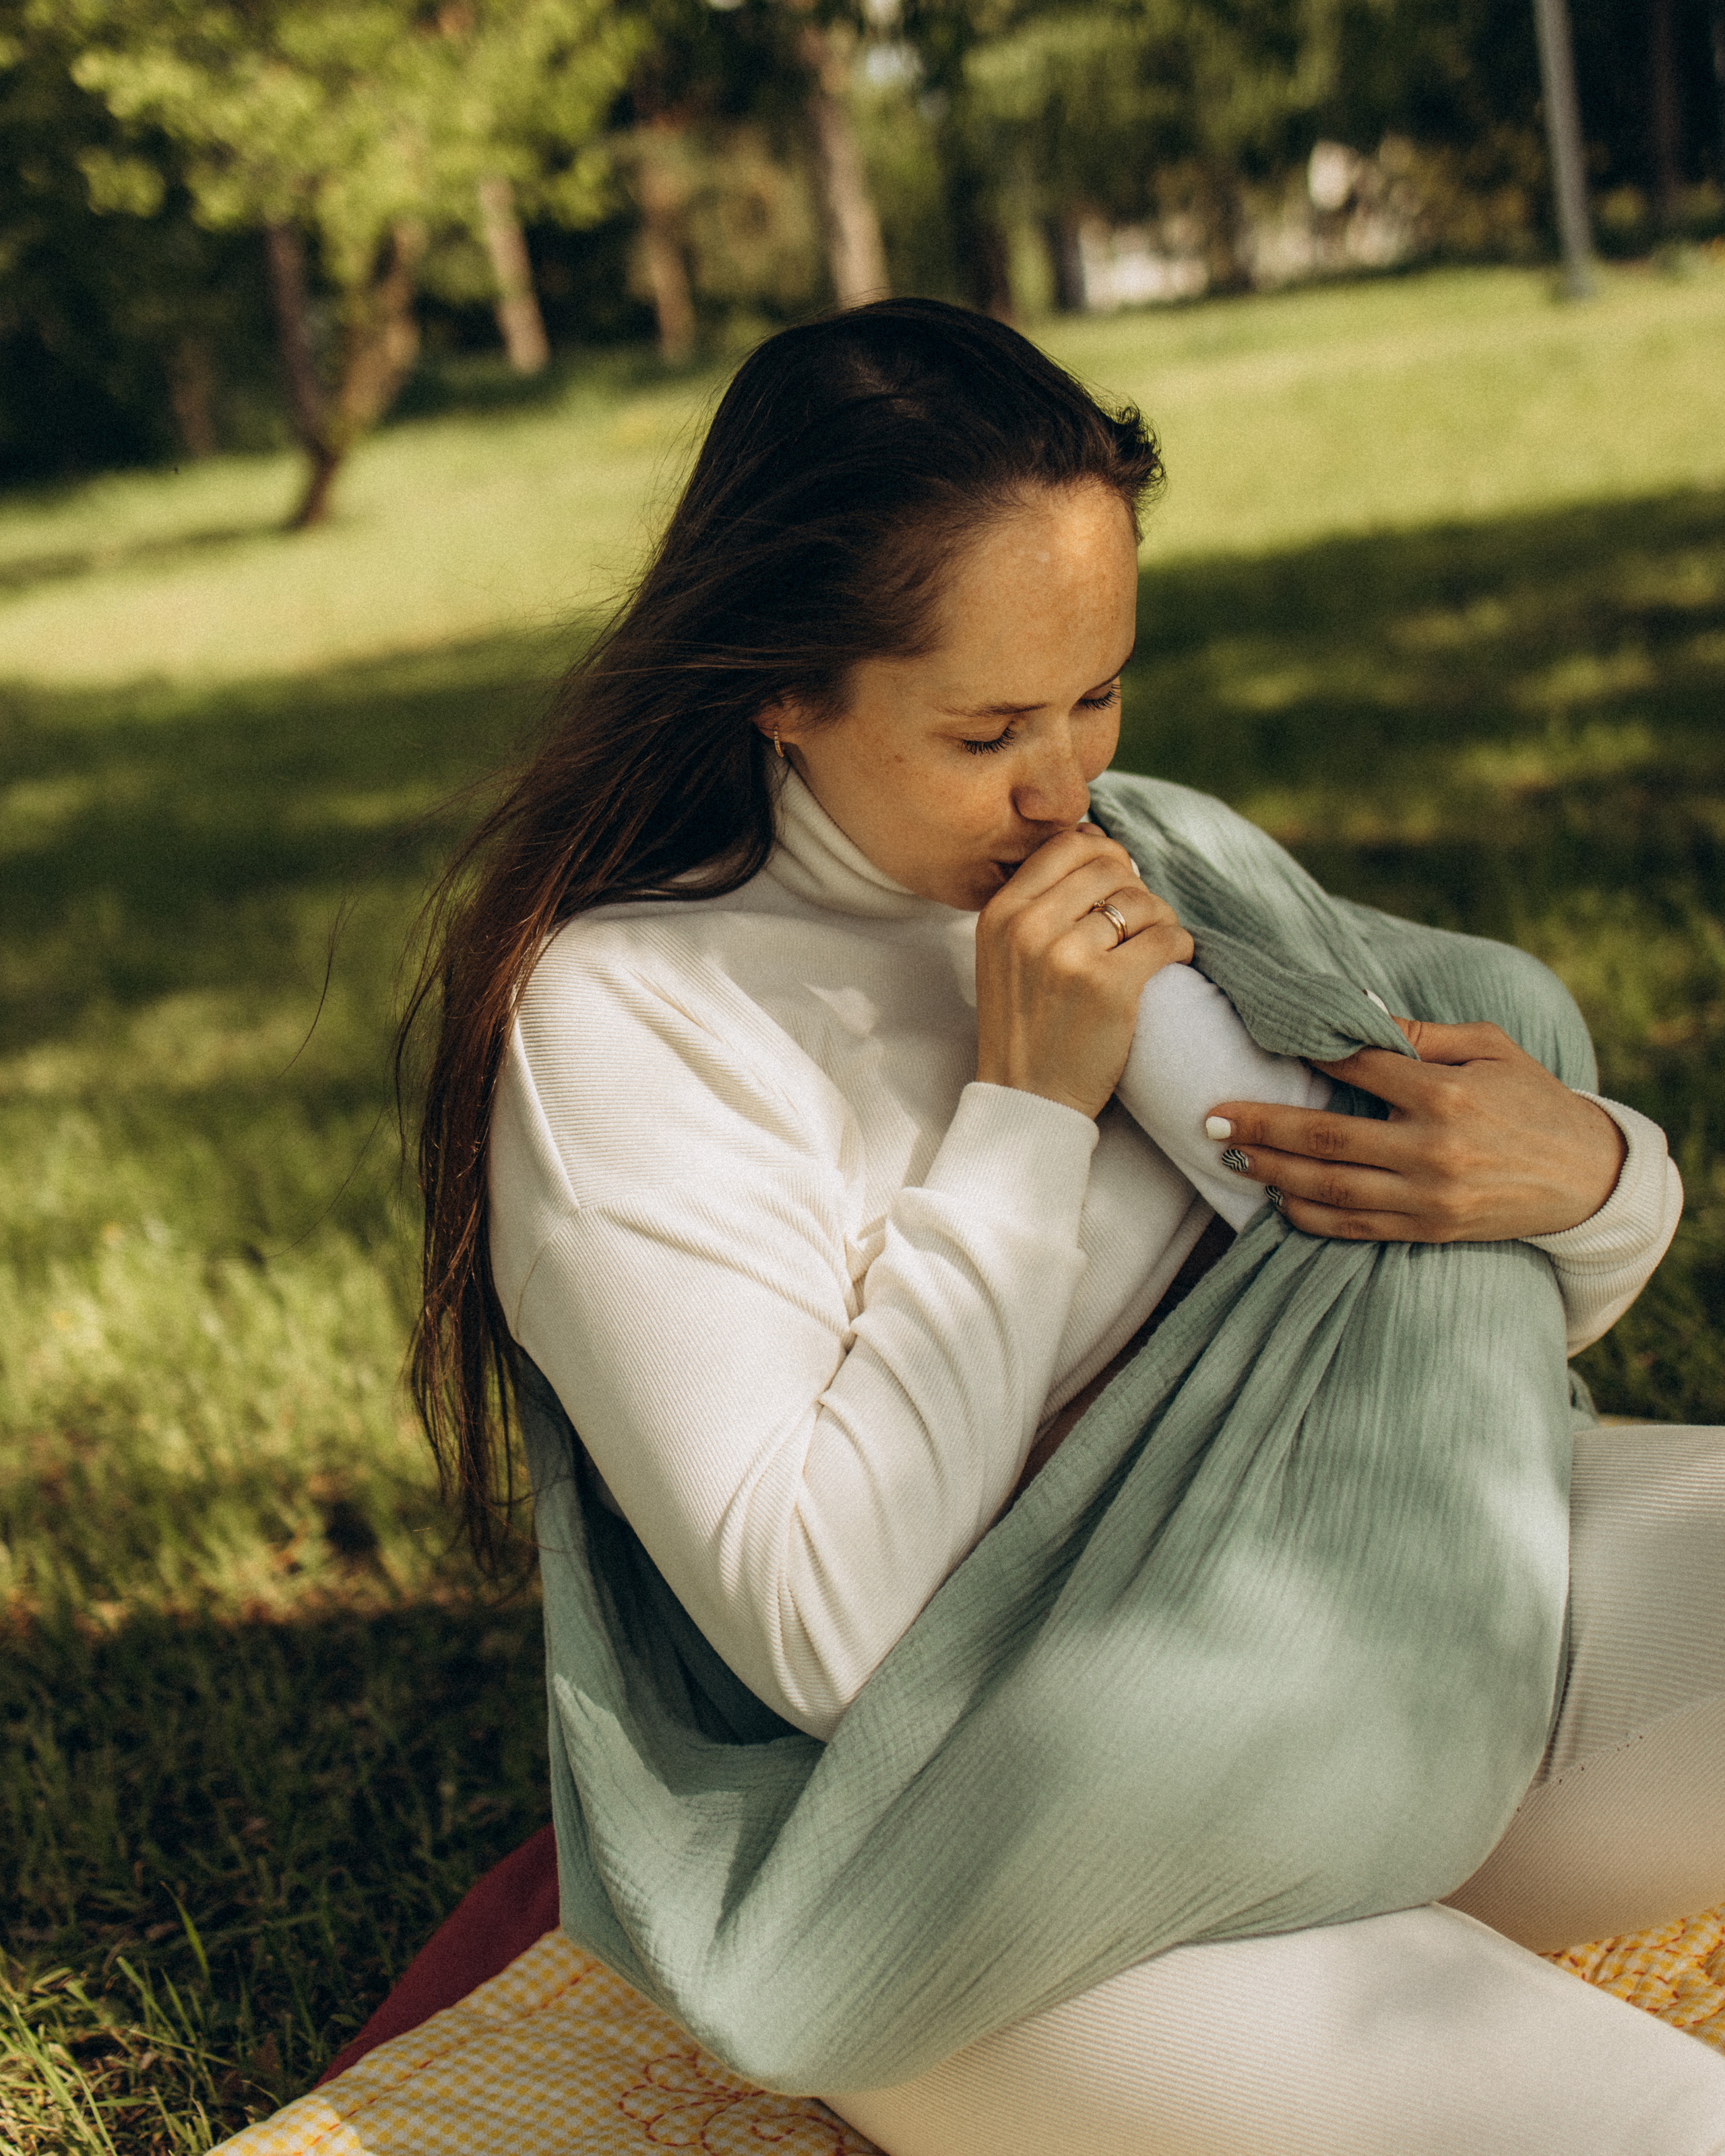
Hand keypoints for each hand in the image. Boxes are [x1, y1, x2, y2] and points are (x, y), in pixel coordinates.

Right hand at [976, 824, 1192, 1119]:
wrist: (1027, 1100)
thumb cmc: (1024, 1024)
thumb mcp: (1005, 953)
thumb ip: (1038, 900)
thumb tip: (1096, 838)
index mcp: (1001, 913)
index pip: (1066, 845)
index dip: (1102, 857)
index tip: (1114, 885)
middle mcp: (1029, 927)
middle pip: (1109, 868)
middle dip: (1134, 889)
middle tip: (1138, 923)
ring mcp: (1068, 956)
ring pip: (1142, 901)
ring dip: (1160, 919)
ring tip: (1152, 947)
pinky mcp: (1110, 987)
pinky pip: (1166, 937)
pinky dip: (1178, 946)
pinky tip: (1169, 963)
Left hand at [1207, 1017, 1626, 1242]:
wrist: (1587, 1177)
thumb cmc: (1535, 1099)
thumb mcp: (1492, 1047)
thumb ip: (1424, 1035)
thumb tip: (1358, 1015)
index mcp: (1446, 1093)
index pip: (1359, 1069)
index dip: (1310, 1056)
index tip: (1266, 1042)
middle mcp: (1432, 1149)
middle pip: (1326, 1139)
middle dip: (1263, 1127)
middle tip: (1213, 1116)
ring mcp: (1427, 1196)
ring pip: (1330, 1189)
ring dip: (1272, 1173)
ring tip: (1229, 1154)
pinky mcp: (1428, 1230)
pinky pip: (1354, 1228)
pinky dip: (1308, 1216)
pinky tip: (1275, 1200)